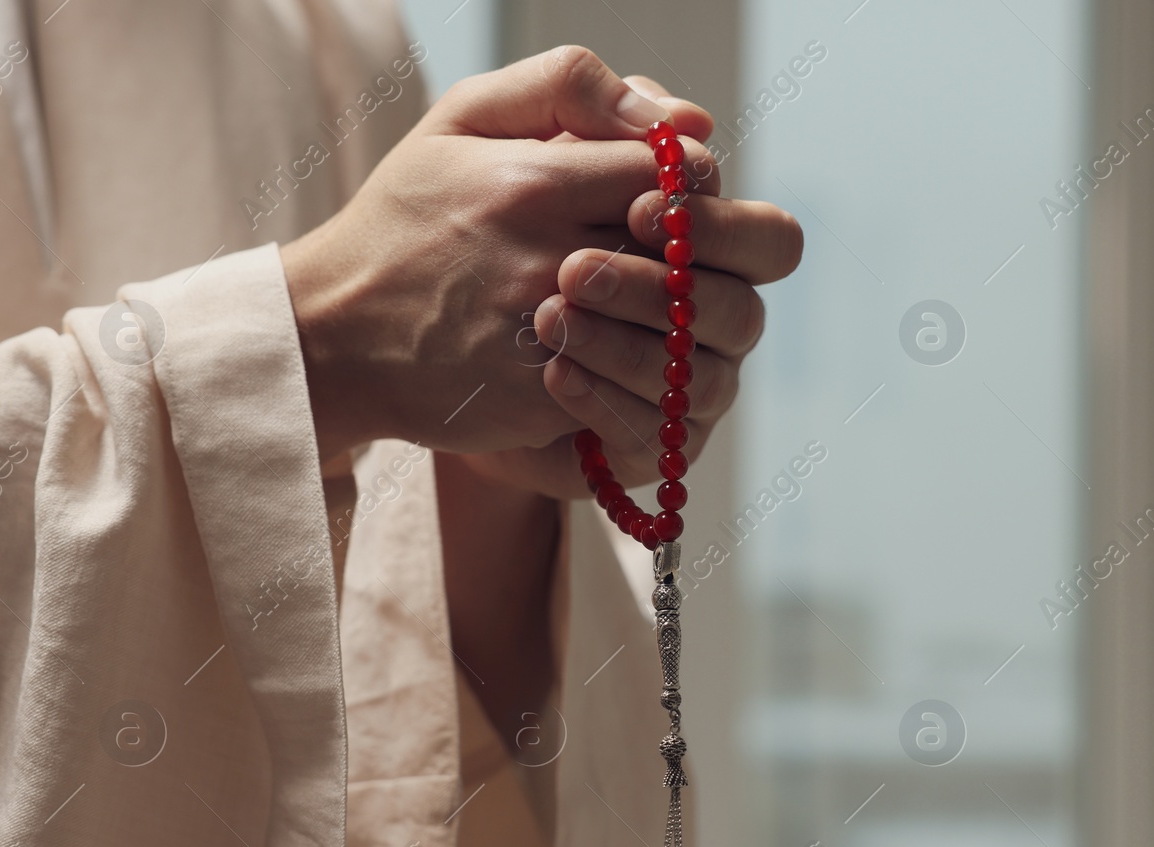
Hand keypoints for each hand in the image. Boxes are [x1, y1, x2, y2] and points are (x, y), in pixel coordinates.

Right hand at [281, 47, 716, 459]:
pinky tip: (605, 351)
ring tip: (638, 302)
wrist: (334, 337)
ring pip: (669, 325)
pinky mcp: (548, 400)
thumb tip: (678, 117)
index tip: (665, 192)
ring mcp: (550, 338)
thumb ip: (568, 87)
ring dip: (667, 313)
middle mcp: (547, 260)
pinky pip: (634, 385)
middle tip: (663, 250)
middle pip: (681, 252)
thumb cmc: (404, 220)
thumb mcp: (460, 119)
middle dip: (687, 249)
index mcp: (533, 182)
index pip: (672, 175)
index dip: (687, 183)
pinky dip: (634, 370)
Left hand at [462, 78, 805, 498]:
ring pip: (699, 379)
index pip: (765, 238)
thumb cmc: (456, 219)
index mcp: (696, 243)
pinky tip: (550, 373)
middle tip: (576, 269)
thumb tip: (687, 118)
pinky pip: (655, 437)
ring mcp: (678, 388)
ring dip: (627, 347)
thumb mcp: (489, 130)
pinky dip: (604, 402)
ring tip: (548, 319)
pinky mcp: (640, 444)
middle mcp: (704, 318)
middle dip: (669, 289)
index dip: (715, 225)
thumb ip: (579, 94)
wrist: (387, 325)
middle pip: (744, 312)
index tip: (638, 208)